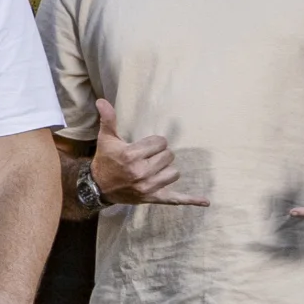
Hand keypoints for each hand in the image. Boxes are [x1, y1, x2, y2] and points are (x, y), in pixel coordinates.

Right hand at [90, 98, 206, 206]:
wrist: (98, 187)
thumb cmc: (105, 160)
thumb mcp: (106, 139)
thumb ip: (108, 119)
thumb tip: (101, 101)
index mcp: (131, 156)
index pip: (160, 142)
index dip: (154, 143)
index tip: (143, 147)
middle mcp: (140, 172)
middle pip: (169, 156)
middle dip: (160, 155)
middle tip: (146, 159)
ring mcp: (148, 187)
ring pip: (174, 172)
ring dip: (166, 169)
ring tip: (153, 170)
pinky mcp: (153, 198)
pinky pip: (176, 199)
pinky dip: (191, 200)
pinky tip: (205, 201)